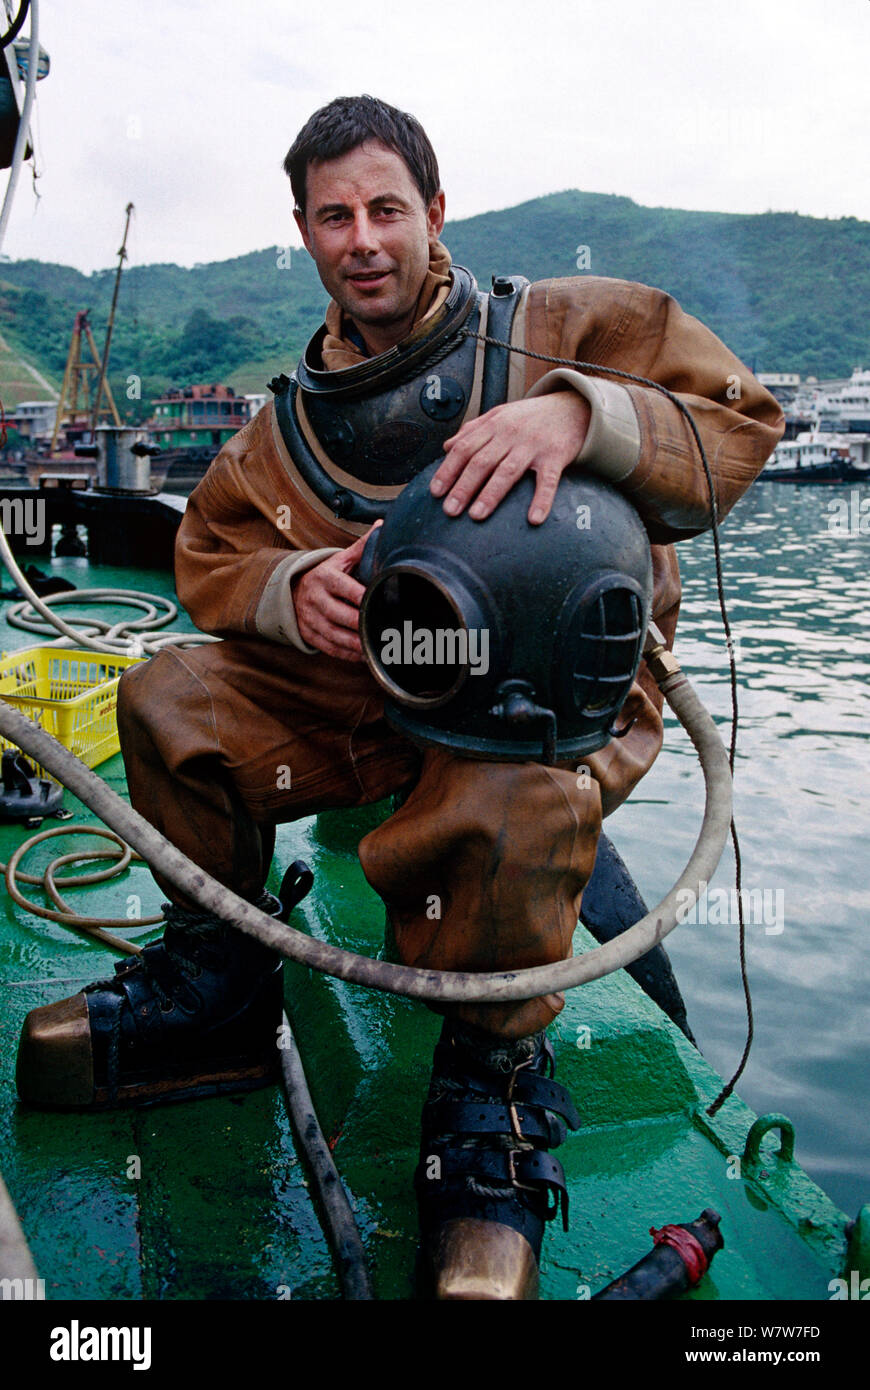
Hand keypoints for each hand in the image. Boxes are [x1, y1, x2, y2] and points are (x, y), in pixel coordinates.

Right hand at [293, 523, 380, 660]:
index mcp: (325, 578)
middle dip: (361, 624)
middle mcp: (316, 599)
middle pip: (340, 615)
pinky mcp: (310, 635)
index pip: (345, 588)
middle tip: (384, 630)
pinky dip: (348, 655)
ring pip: (335, 636)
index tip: (380, 604)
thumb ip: (360, 548)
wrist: (292, 591)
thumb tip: (381, 526)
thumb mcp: (338, 560)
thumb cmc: (324, 576)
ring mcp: (311, 619)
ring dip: (356, 644)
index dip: (362, 598)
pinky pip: (330, 648)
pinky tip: (364, 656)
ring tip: (375, 646)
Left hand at [429, 391, 590, 524]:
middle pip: (481, 461)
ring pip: (508, 471)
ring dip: (491, 494)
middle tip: (450, 510)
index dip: (448, 470)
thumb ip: (473, 430)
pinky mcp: (555, 456)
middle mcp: (510, 434)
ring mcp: (533, 445)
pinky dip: (541, 499)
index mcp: (494, 425)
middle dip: (463, 487)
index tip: (435, 491)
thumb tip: (447, 447)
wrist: (572, 407)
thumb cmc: (531, 417)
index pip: (464, 447)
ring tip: (477, 515)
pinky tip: (534, 518)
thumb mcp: (500, 415)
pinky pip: (547, 481)